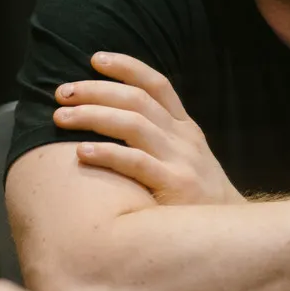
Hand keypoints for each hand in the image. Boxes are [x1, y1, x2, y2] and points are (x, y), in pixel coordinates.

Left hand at [54, 51, 245, 205]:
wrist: (228, 231)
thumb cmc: (196, 197)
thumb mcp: (186, 158)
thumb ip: (159, 138)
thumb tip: (113, 119)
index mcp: (185, 127)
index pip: (156, 84)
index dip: (126, 67)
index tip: (94, 59)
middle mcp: (183, 137)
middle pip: (137, 99)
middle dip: (96, 90)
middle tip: (62, 92)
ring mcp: (181, 159)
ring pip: (133, 124)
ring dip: (93, 116)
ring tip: (61, 117)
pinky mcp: (174, 185)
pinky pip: (136, 163)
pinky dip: (107, 154)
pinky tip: (81, 152)